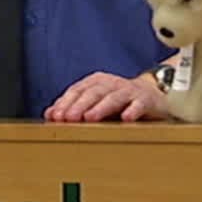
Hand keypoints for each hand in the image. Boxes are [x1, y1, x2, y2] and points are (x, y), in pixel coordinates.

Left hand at [44, 71, 168, 122]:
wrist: (152, 96)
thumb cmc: (119, 102)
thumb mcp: (95, 102)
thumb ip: (73, 107)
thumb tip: (49, 114)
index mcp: (96, 82)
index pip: (77, 90)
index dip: (65, 103)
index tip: (55, 116)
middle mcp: (112, 84)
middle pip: (93, 93)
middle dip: (79, 105)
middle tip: (68, 118)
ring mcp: (130, 91)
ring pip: (114, 98)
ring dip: (101, 108)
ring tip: (90, 118)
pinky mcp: (146, 100)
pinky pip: (139, 104)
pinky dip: (133, 110)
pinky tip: (126, 118)